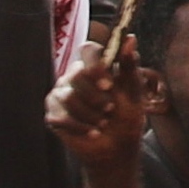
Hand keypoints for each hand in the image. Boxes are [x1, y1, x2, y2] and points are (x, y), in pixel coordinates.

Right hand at [45, 46, 149, 173]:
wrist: (117, 149)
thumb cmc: (126, 118)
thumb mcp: (134, 93)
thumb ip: (130, 66)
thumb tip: (130, 38)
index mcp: (95, 65)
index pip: (88, 50)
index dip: (96, 66)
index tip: (109, 86)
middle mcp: (75, 75)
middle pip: (76, 75)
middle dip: (96, 97)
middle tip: (110, 110)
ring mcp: (61, 94)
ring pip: (68, 97)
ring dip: (90, 114)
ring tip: (103, 123)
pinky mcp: (54, 113)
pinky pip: (60, 116)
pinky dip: (80, 127)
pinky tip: (93, 133)